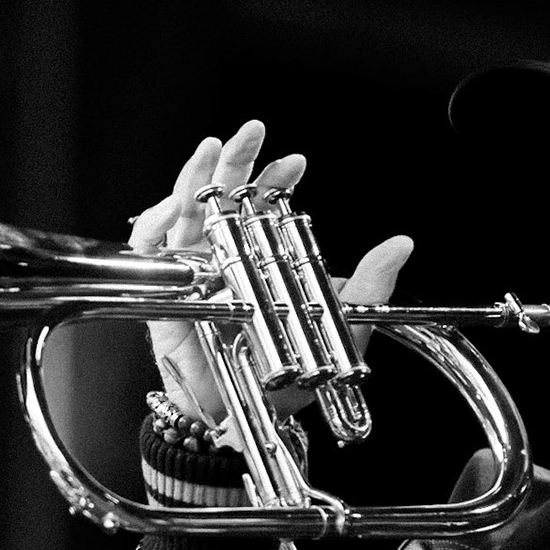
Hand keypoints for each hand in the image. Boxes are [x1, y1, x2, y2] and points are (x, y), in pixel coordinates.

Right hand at [128, 120, 412, 427]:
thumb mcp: (339, 326)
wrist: (248, 417)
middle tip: (251, 133)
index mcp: (261, 259)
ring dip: (193, 178)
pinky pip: (148, 251)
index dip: (276, 180)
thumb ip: (369, 286)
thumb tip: (401, 245)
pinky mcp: (159, 294)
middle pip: (221, 198)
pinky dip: (156, 224)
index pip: (264, 207)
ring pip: (185, 213)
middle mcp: (224, 259)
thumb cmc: (288, 376)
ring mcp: (189, 272)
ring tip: (210, 151)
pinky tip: (174, 206)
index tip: (296, 163)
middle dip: (235, 161)